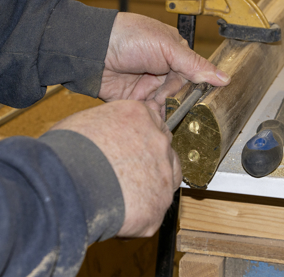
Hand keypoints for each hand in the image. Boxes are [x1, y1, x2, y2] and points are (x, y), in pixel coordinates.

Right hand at [50, 100, 180, 236]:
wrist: (65, 183)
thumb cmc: (65, 151)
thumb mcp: (87, 123)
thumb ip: (108, 129)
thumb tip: (103, 141)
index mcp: (140, 116)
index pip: (153, 125)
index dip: (142, 140)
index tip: (132, 151)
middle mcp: (158, 141)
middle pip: (165, 152)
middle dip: (150, 164)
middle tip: (129, 177)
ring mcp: (162, 173)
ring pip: (167, 181)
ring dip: (151, 190)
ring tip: (126, 201)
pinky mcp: (158, 204)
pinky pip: (153, 212)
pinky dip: (139, 218)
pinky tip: (119, 220)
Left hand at [99, 13, 229, 114]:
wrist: (92, 50)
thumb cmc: (128, 37)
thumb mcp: (167, 47)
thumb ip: (195, 64)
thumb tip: (224, 78)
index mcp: (174, 54)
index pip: (193, 75)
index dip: (193, 84)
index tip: (196, 93)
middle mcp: (163, 71)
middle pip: (180, 92)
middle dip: (174, 96)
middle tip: (165, 93)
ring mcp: (149, 86)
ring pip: (166, 104)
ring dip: (163, 106)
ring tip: (154, 101)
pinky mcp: (135, 99)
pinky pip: (150, 112)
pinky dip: (152, 115)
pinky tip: (151, 113)